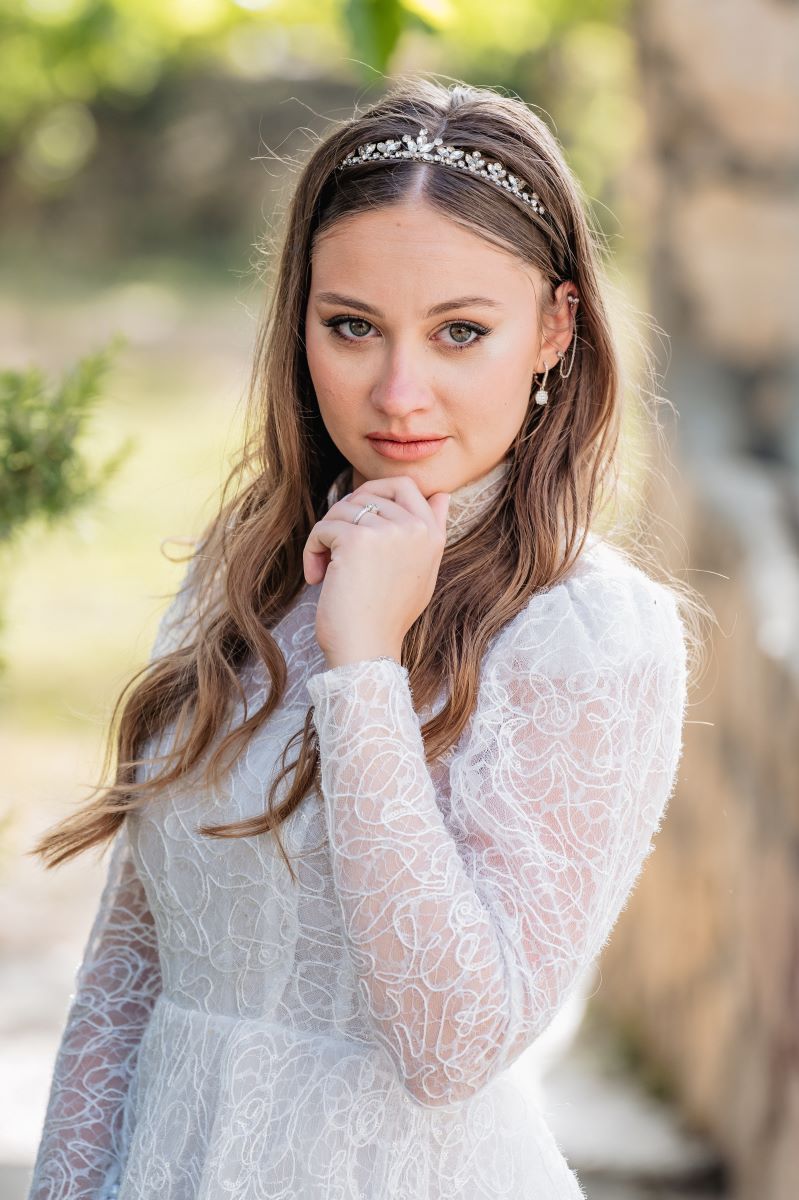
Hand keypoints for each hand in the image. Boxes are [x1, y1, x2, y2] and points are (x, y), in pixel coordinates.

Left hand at [303, 475, 450, 668]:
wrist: (367, 650)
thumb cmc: (387, 617)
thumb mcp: (423, 573)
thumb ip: (432, 533)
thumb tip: (443, 494)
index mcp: (432, 536)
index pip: (407, 485)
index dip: (375, 495)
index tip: (359, 524)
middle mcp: (415, 528)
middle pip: (370, 492)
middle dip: (346, 513)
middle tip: (337, 540)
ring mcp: (388, 531)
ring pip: (343, 509)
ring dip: (327, 537)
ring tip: (327, 569)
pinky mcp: (357, 539)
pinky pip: (324, 527)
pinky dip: (313, 551)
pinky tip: (317, 577)